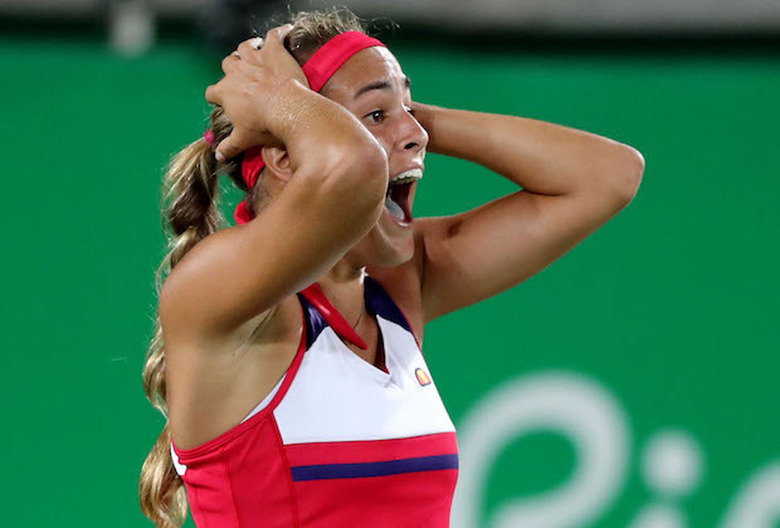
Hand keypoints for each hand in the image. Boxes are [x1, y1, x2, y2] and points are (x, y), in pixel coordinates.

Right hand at [205, 25, 308, 160]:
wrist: (288, 109)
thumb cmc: (265, 126)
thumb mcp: (245, 140)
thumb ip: (229, 146)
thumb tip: (218, 157)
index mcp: (224, 92)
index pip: (212, 92)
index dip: (216, 96)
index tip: (221, 99)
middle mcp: (235, 72)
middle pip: (227, 64)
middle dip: (231, 69)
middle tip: (240, 75)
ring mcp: (254, 59)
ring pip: (244, 47)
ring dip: (248, 48)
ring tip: (254, 48)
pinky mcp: (273, 51)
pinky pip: (274, 36)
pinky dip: (279, 33)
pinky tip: (284, 32)